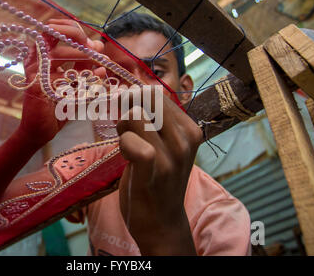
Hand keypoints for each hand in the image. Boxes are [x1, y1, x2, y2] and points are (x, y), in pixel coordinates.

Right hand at [18, 19, 104, 143]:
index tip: (93, 43)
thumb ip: (85, 63)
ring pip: (58, 55)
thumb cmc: (58, 104)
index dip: (74, 30)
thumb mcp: (76, 80)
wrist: (42, 129)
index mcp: (41, 53)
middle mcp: (34, 58)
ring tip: (100, 63)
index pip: (54, 29)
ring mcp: (33, 71)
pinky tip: (96, 78)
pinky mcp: (35, 86)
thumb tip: (98, 44)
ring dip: (82, 57)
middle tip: (99, 52)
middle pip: (53, 34)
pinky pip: (60, 77)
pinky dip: (80, 77)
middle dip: (80, 41)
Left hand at [116, 87, 202, 254]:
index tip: (130, 118)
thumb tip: (130, 91)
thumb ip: (154, 120)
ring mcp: (172, 155)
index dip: (136, 100)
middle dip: (129, 109)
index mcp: (190, 129)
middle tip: (127, 131)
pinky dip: (123, 144)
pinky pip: (131, 140)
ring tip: (127, 146)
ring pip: (135, 114)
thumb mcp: (165, 146)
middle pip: (146, 98)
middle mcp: (185, 139)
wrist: (162, 222)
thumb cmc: (158, 180)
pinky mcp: (154, 170)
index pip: (157, 93)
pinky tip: (126, 157)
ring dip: (124, 128)